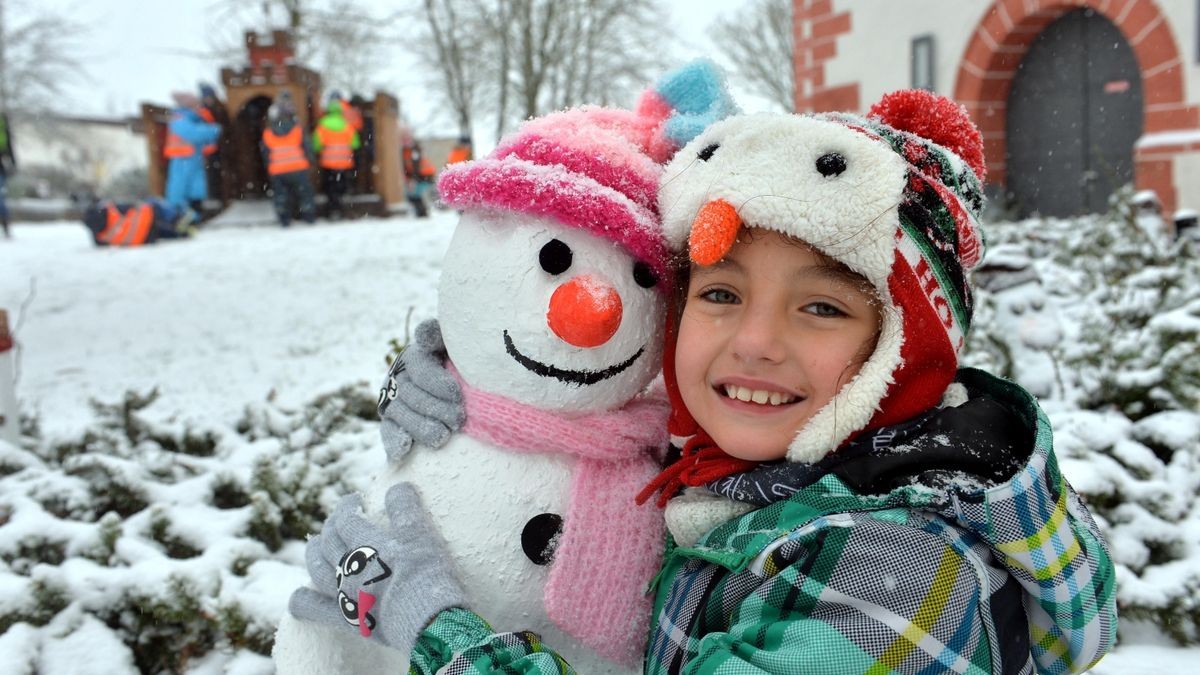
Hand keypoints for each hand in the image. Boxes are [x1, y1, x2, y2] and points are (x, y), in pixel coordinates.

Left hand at [289, 484, 465, 653]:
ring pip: (318, 569)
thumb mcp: (422, 535)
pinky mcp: (349, 620)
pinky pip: (315, 611)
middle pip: (329, 541)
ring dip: (314, 553)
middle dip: (332, 525)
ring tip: (316, 543)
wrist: (427, 622)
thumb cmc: (428, 576)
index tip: (357, 500)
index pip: (346, 519)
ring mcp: (346, 595)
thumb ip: (406, 508)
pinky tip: (298, 597)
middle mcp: (350, 568)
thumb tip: (398, 487)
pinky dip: (303, 602)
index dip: (348, 506)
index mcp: (367, 545)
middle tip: (341, 518)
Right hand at [377, 319, 464, 460]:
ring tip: (444, 436)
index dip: (437, 381)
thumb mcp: (453, 346)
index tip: (457, 394)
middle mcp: (400, 374)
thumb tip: (423, 336)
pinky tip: (403, 451)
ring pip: (400, 412)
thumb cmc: (461, 363)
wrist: (457, 387)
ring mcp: (392, 398)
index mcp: (416, 354)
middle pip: (412, 392)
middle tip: (459, 419)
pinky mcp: (391, 420)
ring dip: (421, 426)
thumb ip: (438, 336)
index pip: (421, 366)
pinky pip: (388, 430)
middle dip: (436, 407)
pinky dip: (394, 441)